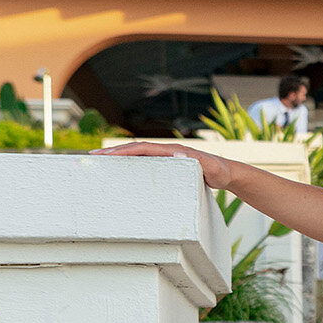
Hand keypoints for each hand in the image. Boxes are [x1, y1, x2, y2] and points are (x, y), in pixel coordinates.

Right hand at [100, 140, 239, 190]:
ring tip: (101, 160)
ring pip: (138, 155)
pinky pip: (145, 162)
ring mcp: (167, 157)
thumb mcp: (211, 168)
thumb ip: (199, 162)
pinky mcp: (168, 165)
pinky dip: (131, 163)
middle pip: (136, 149)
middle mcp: (168, 151)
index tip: (108, 154)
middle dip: (114, 151)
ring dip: (120, 156)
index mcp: (174, 151)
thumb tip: (179, 154)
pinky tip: (122, 170)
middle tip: (94, 155)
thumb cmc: (220, 171)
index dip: (125, 151)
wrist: (228, 173)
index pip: (144, 148)